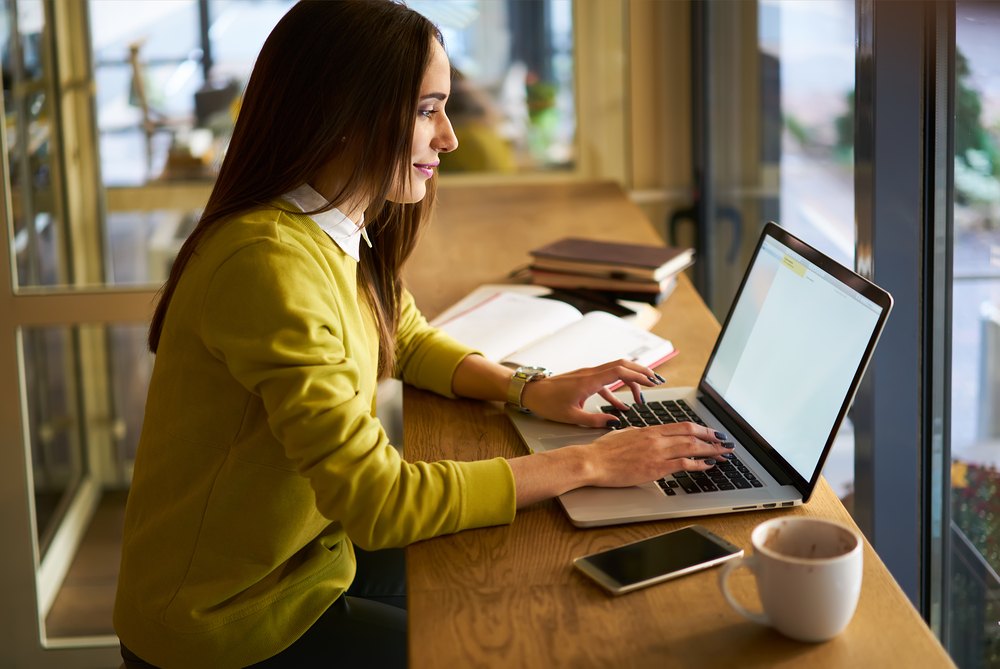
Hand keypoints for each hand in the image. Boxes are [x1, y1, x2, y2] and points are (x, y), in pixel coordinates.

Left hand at [519, 358, 663, 426]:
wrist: (531, 391)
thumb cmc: (547, 402)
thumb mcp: (571, 416)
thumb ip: (594, 421)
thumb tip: (614, 423)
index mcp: (589, 381)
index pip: (620, 372)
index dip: (638, 375)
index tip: (652, 383)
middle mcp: (591, 373)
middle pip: (622, 365)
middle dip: (641, 372)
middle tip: (656, 382)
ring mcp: (588, 375)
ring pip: (616, 371)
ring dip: (631, 380)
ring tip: (642, 397)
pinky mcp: (585, 379)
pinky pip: (606, 381)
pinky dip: (617, 390)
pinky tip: (622, 406)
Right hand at [577, 422, 732, 487]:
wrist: (592, 461)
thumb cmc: (603, 451)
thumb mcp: (624, 434)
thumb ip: (639, 434)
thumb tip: (647, 434)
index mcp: (649, 430)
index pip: (683, 426)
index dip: (702, 429)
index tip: (712, 433)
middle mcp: (656, 438)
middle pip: (692, 434)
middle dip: (713, 438)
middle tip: (725, 442)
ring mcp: (657, 452)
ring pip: (692, 447)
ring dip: (711, 450)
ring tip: (724, 454)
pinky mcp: (655, 468)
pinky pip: (683, 464)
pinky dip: (699, 464)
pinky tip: (708, 465)